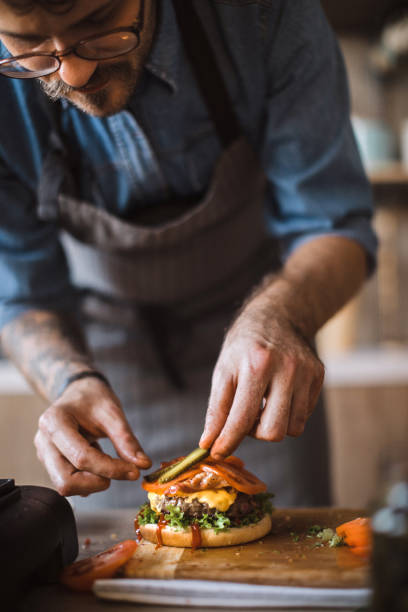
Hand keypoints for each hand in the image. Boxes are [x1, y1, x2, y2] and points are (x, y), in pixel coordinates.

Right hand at [34, 377, 150, 496]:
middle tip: (121, 471)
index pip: (81, 457)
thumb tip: (143, 464)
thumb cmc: (93, 398)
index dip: (110, 468)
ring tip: (106, 457)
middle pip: (66, 480)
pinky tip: (97, 459)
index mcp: (54, 422)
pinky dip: (88, 480)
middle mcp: (44, 441)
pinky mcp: (51, 463)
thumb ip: (126, 439)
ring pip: (66, 486)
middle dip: (97, 482)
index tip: (134, 471)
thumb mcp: (113, 412)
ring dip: (93, 482)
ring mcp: (45, 454)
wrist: (79, 392)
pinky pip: (69, 483)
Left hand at [199, 304, 323, 457]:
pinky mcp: (319, 376)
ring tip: (261, 404)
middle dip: (255, 433)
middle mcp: (287, 369)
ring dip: (273, 424)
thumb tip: (208, 444)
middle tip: (245, 417)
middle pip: (273, 432)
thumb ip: (216, 410)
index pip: (242, 418)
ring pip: (292, 428)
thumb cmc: (243, 347)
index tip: (217, 452)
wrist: (275, 318)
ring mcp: (307, 373)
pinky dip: (288, 414)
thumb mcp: (223, 372)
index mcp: (257, 365)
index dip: (227, 441)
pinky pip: (304, 416)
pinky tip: (278, 395)